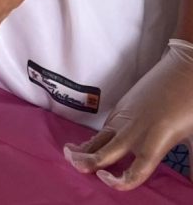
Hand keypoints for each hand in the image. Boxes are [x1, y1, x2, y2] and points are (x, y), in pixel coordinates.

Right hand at [64, 40, 192, 190]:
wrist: (184, 69)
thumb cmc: (192, 104)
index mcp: (154, 143)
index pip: (134, 172)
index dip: (118, 181)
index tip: (105, 178)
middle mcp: (134, 132)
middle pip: (104, 153)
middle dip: (86, 161)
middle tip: (73, 165)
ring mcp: (124, 117)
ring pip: (99, 138)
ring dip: (83, 149)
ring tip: (69, 154)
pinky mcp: (122, 107)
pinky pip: (104, 128)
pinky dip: (93, 138)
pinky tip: (90, 143)